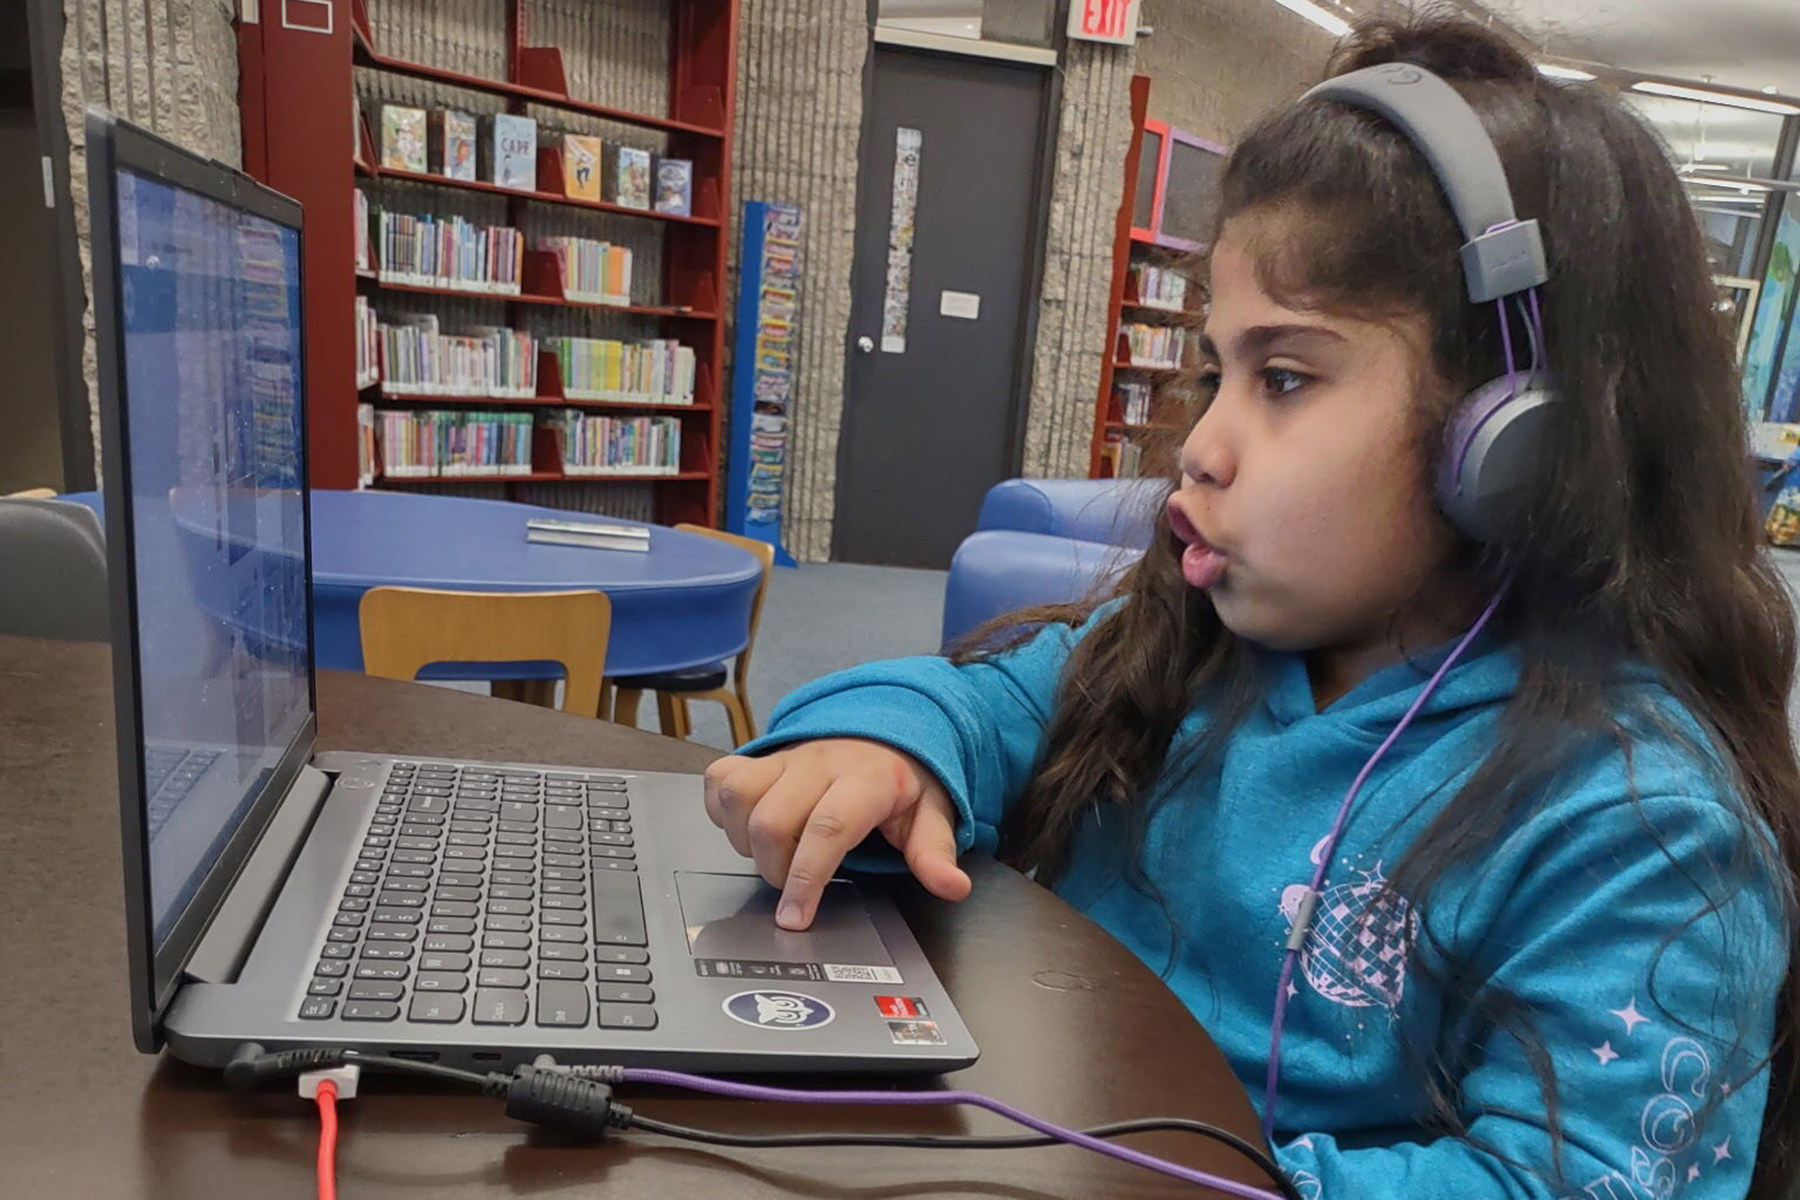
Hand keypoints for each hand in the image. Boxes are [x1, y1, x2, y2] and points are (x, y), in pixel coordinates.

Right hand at [703, 738, 973, 929]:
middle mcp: (820, 763)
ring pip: (740, 797)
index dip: (807, 877)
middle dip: (775, 869)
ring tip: (775, 856)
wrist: (884, 728)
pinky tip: (748, 828)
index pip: (828, 827)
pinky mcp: (759, 756)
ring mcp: (785, 757)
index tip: (796, 919)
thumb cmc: (903, 779)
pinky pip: (721, 779)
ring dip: (746, 841)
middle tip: (795, 887)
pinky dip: (724, 812)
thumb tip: (953, 887)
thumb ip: (935, 852)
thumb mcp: (931, 813)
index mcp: (866, 779)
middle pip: (773, 820)